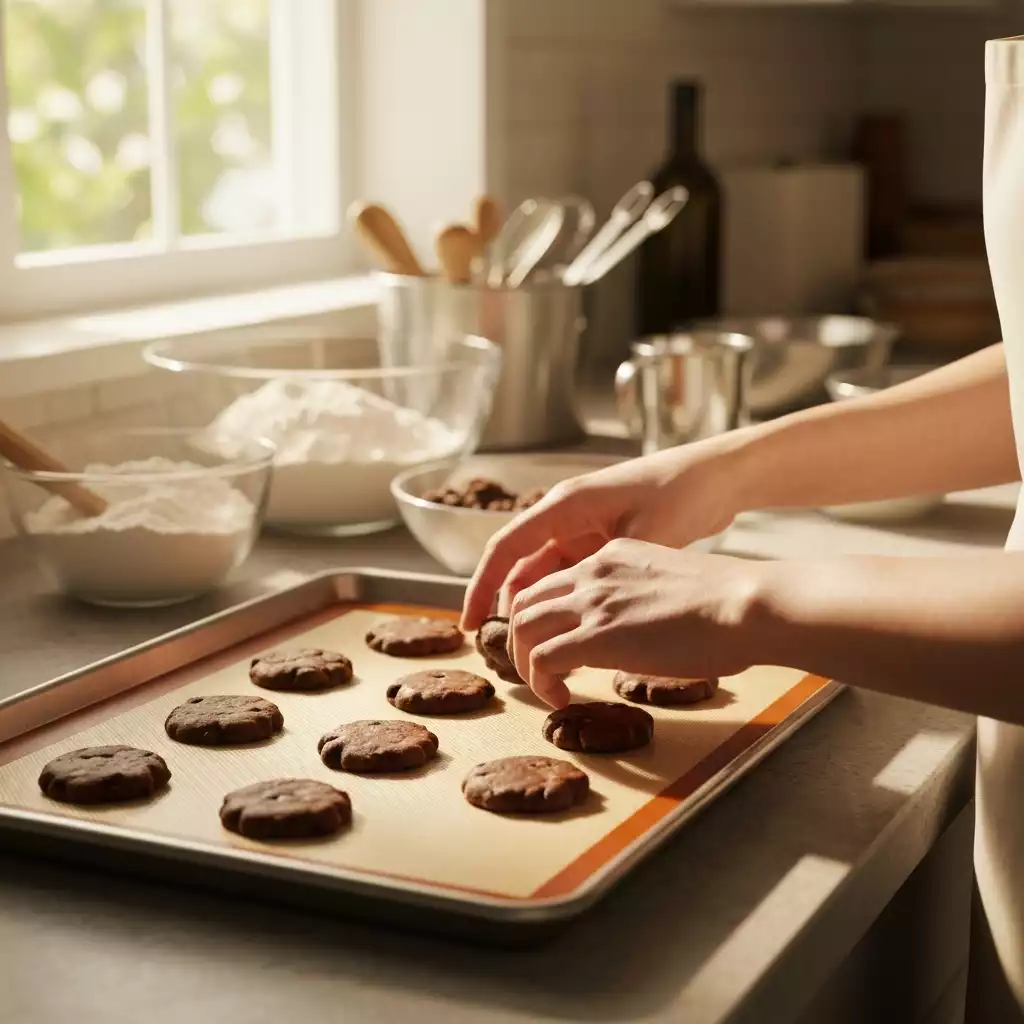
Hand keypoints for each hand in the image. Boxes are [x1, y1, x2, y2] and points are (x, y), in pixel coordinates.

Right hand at [461, 437, 747, 629]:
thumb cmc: (681, 494)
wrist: (718, 476)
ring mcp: (585, 529)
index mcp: (564, 506)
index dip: (482, 587)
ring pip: (545, 575)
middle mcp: (566, 516)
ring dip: (537, 609)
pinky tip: (569, 633)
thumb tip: (581, 620)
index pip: (505, 548)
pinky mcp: (604, 541)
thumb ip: (610, 574)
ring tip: (535, 652)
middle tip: (507, 653)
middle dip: (507, 607)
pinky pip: (571, 576)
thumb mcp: (645, 536)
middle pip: (521, 566)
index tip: (469, 624)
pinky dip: (564, 602)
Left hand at [507, 537, 767, 707]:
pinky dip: (540, 683)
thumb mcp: (671, 586)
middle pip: (526, 601)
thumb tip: (639, 634)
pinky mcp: (597, 636)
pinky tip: (561, 699)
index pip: (555, 581)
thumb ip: (641, 601)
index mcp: (612, 556)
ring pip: (522, 628)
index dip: (544, 616)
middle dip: (521, 638)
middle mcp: (593, 573)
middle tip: (536, 669)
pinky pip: (541, 659)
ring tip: (546, 688)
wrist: (747, 606)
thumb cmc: (730, 606)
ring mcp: (592, 603)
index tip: (553, 644)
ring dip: (524, 662)